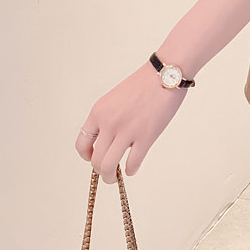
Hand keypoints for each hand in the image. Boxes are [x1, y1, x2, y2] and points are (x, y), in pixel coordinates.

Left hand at [75, 61, 188, 182]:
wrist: (167, 72)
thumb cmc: (146, 82)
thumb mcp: (117, 98)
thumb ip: (109, 117)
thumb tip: (109, 140)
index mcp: (99, 111)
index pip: (82, 143)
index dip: (86, 155)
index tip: (93, 157)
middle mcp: (109, 123)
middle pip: (95, 160)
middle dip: (101, 170)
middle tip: (108, 172)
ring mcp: (127, 131)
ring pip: (109, 166)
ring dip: (111, 176)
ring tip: (116, 177)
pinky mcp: (146, 136)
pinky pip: (132, 164)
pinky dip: (131, 170)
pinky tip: (133, 167)